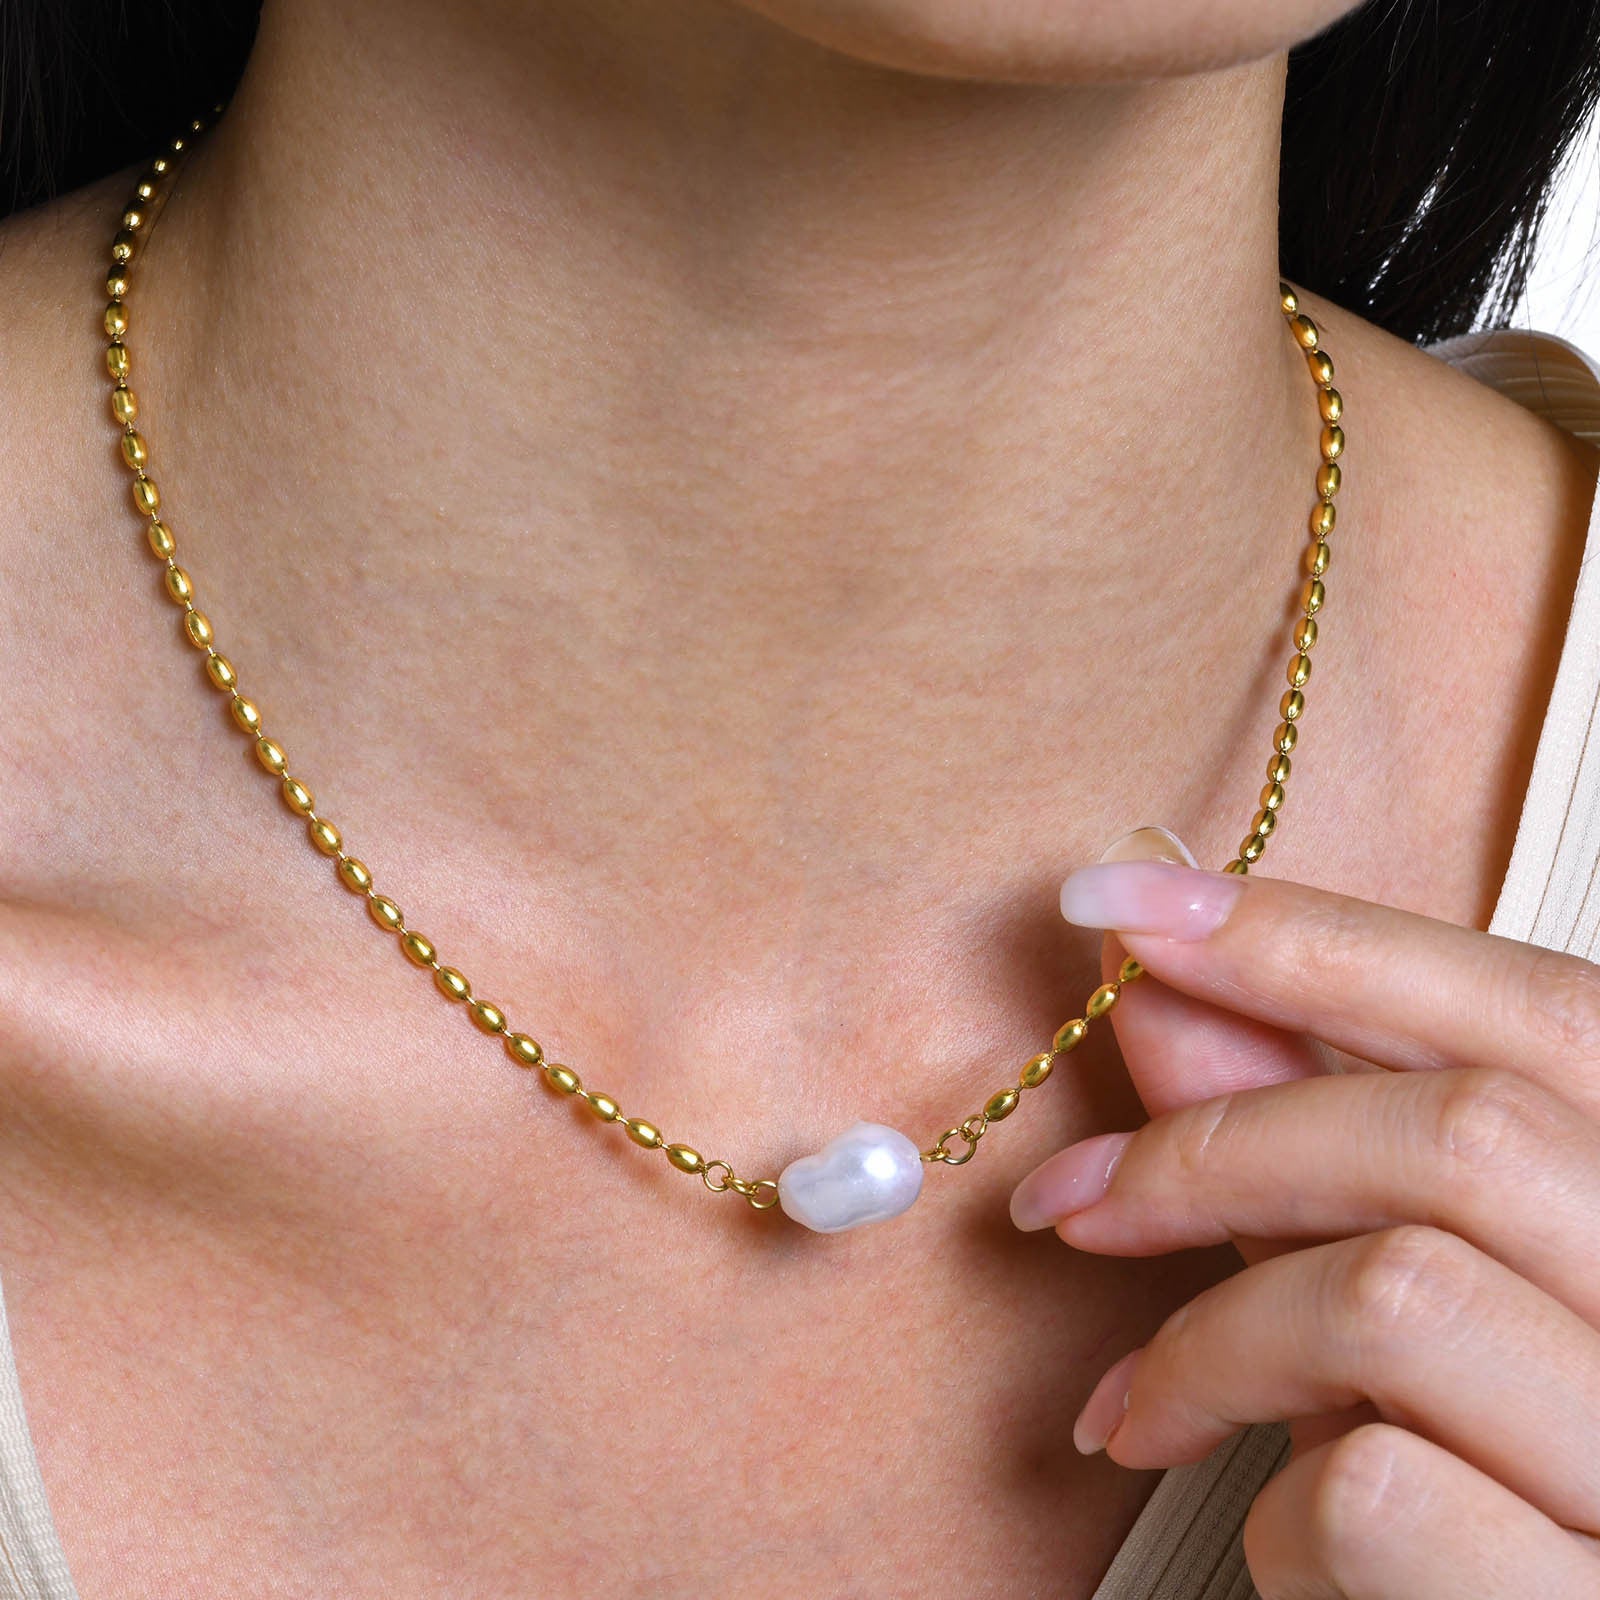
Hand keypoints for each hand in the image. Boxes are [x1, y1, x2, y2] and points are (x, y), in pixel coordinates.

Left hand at [1008, 837, 1599, 1597]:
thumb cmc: (1463, 1472)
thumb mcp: (1385, 1279)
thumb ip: (1295, 1132)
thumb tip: (1155, 978)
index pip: (1542, 1011)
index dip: (1318, 933)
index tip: (1122, 907)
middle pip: (1462, 1134)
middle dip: (1216, 1147)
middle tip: (1068, 1201)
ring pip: (1400, 1291)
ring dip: (1213, 1338)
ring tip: (1145, 1402)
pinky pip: (1378, 1489)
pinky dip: (1266, 1500)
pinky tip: (1260, 1526)